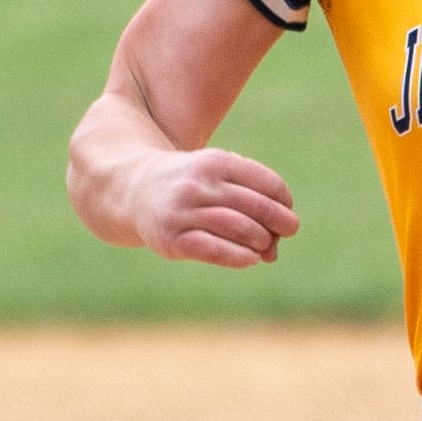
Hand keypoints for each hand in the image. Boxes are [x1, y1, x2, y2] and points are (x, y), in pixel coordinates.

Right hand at [129, 147, 299, 267]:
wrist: (136, 189)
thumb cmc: (191, 187)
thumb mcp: (217, 176)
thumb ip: (249, 199)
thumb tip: (274, 247)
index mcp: (216, 161)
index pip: (269, 184)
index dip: (284, 203)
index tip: (285, 212)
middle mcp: (199, 184)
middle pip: (258, 208)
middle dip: (280, 225)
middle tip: (283, 233)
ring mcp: (183, 211)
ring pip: (240, 228)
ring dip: (262, 242)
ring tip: (264, 247)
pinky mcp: (171, 238)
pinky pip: (215, 250)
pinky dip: (240, 257)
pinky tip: (250, 259)